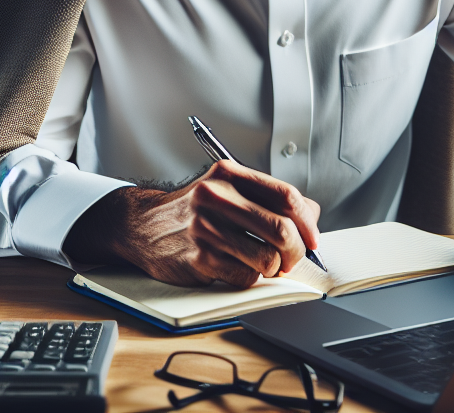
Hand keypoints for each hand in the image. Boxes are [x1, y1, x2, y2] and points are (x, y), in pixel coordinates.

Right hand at [64, 161, 322, 287]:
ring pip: (266, 258)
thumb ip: (266, 198)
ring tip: (263, 264)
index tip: (312, 239)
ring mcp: (205, 228)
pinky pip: (244, 276)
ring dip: (272, 268)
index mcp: (228, 175)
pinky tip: (236, 267)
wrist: (141, 226)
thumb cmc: (190, 210)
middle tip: (292, 259)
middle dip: (296, 251)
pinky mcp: (197, 259)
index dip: (307, 222)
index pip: (286, 196)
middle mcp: (216, 197)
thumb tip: (311, 218)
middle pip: (281, 229)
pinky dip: (248, 277)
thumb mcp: (225, 189)